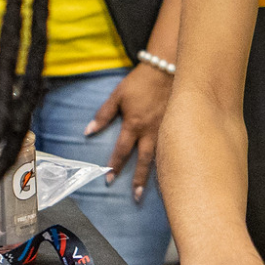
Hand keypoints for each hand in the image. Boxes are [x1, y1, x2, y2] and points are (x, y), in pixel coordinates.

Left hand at [85, 61, 172, 200]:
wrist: (167, 68)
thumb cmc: (140, 82)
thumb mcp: (117, 96)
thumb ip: (103, 115)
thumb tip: (87, 131)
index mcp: (134, 124)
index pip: (122, 150)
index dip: (115, 165)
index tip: (109, 179)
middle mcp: (151, 131)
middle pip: (144, 160)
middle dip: (138, 179)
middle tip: (135, 197)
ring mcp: (166, 130)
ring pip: (161, 157)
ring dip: (156, 174)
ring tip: (156, 190)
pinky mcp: (177, 126)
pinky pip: (172, 147)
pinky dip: (170, 161)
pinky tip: (170, 171)